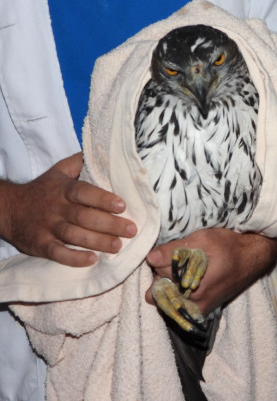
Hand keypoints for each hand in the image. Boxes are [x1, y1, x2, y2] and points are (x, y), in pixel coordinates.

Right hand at [0, 153, 135, 266]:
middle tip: (131, 230)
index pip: (84, 192)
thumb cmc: (43, 190)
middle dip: (109, 224)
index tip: (122, 205)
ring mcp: (48, 227)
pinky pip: (57, 253)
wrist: (9, 209)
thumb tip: (103, 150)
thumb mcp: (59, 171)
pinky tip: (91, 260)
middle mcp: (57, 208)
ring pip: (74, 235)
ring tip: (118, 246)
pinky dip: (74, 258)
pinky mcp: (40, 245)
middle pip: (84, 216)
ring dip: (97, 242)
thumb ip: (80, 162)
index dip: (103, 199)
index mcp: (64, 189)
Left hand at [145, 228, 276, 315]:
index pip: (159, 274)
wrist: (254, 256)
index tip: (173, 251)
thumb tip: (150, 257)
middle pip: (161, 289)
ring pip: (167, 298)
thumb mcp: (204, 240)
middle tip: (178, 260)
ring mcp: (198, 309)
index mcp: (194, 289)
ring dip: (169, 283)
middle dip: (163, 273)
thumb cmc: (231, 245)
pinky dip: (177, 291)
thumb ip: (175, 249)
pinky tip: (187, 278)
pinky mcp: (202, 310)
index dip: (163, 259)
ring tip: (183, 268)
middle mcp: (195, 304)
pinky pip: (178, 304)